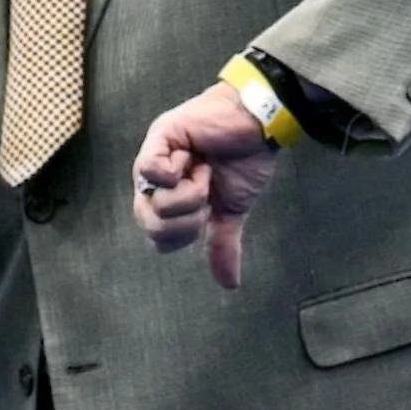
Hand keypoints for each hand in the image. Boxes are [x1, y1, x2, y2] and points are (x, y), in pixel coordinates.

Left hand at [132, 84, 282, 289]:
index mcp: (168, 197)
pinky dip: (177, 171)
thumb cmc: (245, 159)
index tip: (209, 212)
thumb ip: (223, 243)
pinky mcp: (160, 137)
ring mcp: (155, 157)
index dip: (184, 234)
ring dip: (189, 193)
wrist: (260, 125)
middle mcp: (155, 179)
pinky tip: (193, 155)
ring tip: (203, 169)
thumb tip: (230, 284)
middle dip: (187, 217)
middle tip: (206, 192)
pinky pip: (150, 171)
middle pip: (151, 225)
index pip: (158, 238)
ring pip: (153, 203)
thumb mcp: (232, 211)